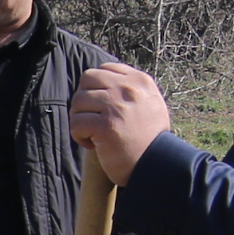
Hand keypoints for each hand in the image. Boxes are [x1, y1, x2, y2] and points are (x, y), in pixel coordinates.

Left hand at [67, 65, 170, 183]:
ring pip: (78, 101)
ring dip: (80, 118)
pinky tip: (92, 144)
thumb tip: (103, 82)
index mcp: (140, 81)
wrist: (157, 166)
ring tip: (93, 133)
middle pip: (88, 78)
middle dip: (85, 98)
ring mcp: (116, 106)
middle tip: (91, 118)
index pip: (105, 68)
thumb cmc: (151, 139)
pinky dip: (79, 135)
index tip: (101, 106)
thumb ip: (131, 90)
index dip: (97, 86)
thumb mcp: (150, 104)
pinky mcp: (105, 126)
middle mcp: (128, 89)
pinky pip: (77, 122)